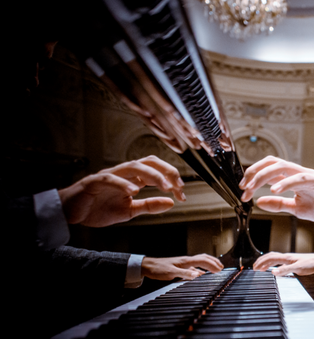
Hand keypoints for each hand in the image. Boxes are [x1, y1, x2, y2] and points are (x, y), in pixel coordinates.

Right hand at [59, 155, 185, 226]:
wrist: (69, 213)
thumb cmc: (97, 208)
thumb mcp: (129, 210)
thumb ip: (149, 205)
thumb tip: (171, 202)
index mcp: (132, 178)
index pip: (157, 170)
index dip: (172, 178)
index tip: (182, 193)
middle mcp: (122, 173)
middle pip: (148, 162)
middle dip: (166, 171)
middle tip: (178, 186)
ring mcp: (108, 176)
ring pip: (132, 166)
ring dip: (151, 175)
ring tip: (164, 187)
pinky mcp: (93, 182)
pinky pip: (110, 179)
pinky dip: (123, 183)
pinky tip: (134, 191)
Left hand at [142, 253, 223, 280]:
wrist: (147, 266)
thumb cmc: (158, 269)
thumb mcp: (171, 273)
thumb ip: (185, 274)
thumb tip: (198, 275)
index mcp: (186, 261)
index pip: (203, 261)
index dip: (212, 265)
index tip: (220, 270)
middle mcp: (186, 260)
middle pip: (204, 258)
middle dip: (214, 262)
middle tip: (222, 268)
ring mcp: (184, 263)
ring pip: (200, 261)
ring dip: (209, 263)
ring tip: (216, 268)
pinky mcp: (181, 266)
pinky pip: (195, 266)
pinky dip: (202, 268)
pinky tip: (201, 273)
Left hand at [239, 156, 313, 222]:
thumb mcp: (295, 208)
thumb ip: (278, 204)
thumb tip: (259, 201)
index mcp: (292, 178)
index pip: (268, 169)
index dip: (253, 176)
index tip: (243, 189)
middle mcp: (297, 172)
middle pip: (271, 163)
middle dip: (254, 172)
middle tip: (243, 187)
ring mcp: (307, 175)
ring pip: (281, 166)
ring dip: (264, 176)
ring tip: (253, 187)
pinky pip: (298, 178)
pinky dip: (284, 182)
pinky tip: (274, 190)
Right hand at [253, 252, 313, 276]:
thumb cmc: (311, 264)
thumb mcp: (298, 268)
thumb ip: (285, 270)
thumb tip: (273, 272)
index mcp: (286, 258)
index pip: (270, 258)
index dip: (261, 262)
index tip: (255, 268)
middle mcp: (287, 257)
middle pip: (271, 257)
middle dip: (261, 261)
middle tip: (254, 268)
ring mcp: (290, 259)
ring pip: (275, 259)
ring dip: (267, 263)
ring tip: (261, 268)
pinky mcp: (293, 262)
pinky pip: (280, 262)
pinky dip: (274, 265)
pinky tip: (275, 270)